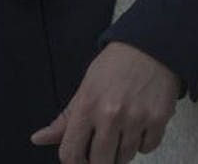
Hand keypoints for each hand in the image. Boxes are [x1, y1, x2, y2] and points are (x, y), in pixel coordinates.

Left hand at [30, 41, 180, 163]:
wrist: (152, 45)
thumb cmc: (117, 65)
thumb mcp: (86, 87)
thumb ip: (65, 118)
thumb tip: (39, 138)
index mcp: (87, 106)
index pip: (70, 154)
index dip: (74, 161)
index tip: (81, 158)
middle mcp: (111, 115)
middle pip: (99, 162)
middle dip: (99, 159)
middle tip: (103, 147)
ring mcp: (136, 118)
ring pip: (125, 158)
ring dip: (122, 150)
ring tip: (123, 130)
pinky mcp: (159, 118)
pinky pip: (147, 148)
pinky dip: (143, 142)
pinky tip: (140, 125)